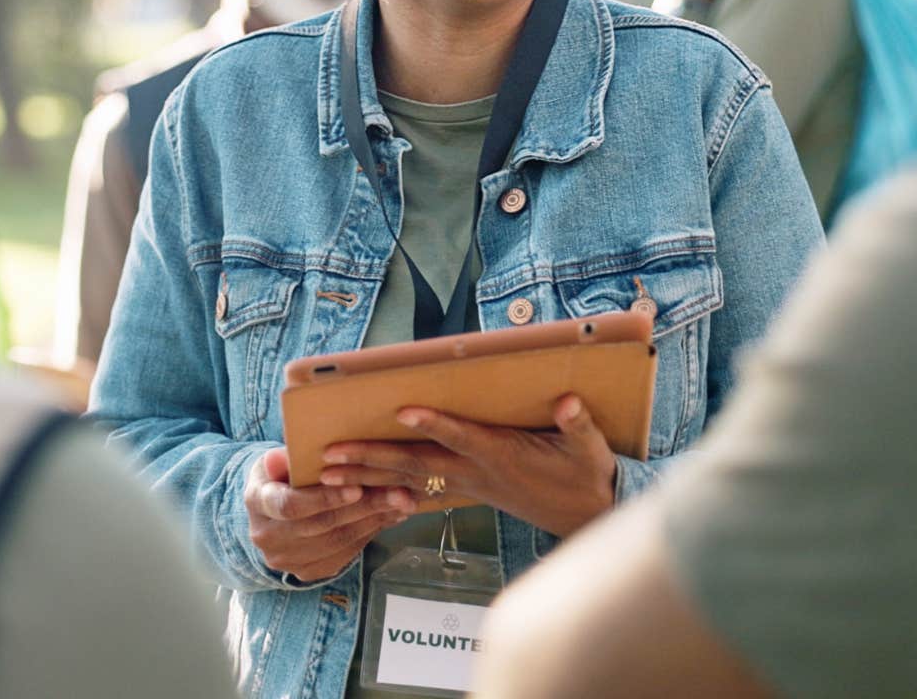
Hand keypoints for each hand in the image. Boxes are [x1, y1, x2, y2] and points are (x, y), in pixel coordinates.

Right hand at [245, 447, 414, 582]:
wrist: (272, 511)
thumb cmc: (279, 476)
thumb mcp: (276, 459)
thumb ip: (283, 459)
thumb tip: (286, 457)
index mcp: (257, 502)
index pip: (290, 506)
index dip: (324, 499)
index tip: (357, 488)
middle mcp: (267, 537)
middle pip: (321, 525)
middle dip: (363, 508)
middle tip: (398, 493)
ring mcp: (287, 560)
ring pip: (337, 542)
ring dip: (374, 521)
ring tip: (402, 502)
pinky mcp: (307, 571)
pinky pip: (344, 554)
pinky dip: (370, 534)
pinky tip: (390, 517)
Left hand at [318, 395, 616, 536]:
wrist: (584, 514)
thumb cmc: (585, 475)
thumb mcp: (589, 449)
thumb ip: (577, 424)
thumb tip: (568, 402)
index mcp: (502, 455)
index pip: (461, 437)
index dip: (434, 424)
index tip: (402, 409)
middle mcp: (476, 473)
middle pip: (416, 464)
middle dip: (372, 458)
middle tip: (331, 455)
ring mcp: (466, 485)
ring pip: (407, 480)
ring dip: (367, 477)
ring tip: (327, 473)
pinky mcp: (464, 492)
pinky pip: (417, 494)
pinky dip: (386, 492)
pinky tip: (358, 493)